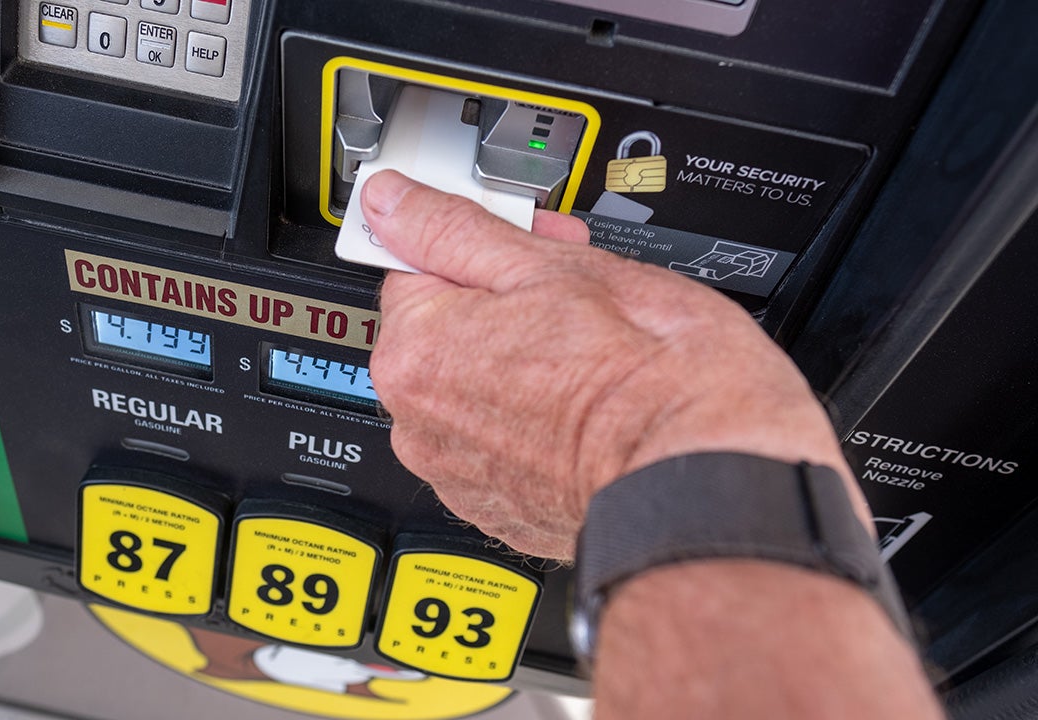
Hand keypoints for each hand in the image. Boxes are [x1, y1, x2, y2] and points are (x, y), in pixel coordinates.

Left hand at [362, 170, 860, 559]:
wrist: (705, 474)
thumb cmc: (649, 377)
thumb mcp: (555, 266)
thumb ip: (455, 231)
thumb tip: (392, 201)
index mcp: (417, 354)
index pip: (415, 270)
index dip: (484, 250)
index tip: (528, 250)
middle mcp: (420, 425)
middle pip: (443, 335)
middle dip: (499, 308)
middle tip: (573, 299)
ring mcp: (457, 476)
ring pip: (471, 393)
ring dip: (514, 369)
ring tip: (586, 358)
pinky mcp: (498, 511)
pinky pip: (497, 447)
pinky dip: (528, 426)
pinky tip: (580, 409)